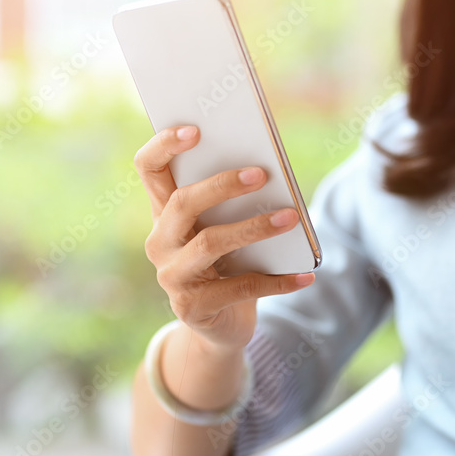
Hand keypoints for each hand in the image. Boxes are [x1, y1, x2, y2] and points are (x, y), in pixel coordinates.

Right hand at [134, 125, 314, 353]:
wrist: (221, 325)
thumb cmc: (229, 264)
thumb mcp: (227, 229)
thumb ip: (236, 202)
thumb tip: (272, 171)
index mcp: (164, 212)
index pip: (149, 169)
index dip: (164, 145)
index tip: (196, 129)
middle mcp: (160, 241)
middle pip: (182, 203)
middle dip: (221, 185)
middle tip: (262, 174)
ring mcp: (172, 276)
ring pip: (210, 242)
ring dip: (254, 227)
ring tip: (291, 216)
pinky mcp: (192, 307)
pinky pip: (240, 288)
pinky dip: (278, 281)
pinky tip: (305, 276)